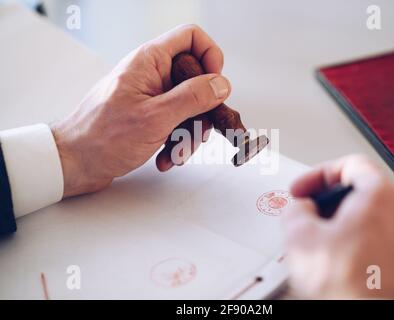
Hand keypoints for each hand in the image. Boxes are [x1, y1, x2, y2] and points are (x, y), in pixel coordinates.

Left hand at [51, 24, 230, 197]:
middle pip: (196, 80)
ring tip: (175, 153)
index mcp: (150, 61)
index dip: (210, 57)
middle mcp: (152, 74)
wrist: (75, 163)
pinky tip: (164, 158)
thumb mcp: (155, 118)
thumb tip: (221, 84)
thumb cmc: (101, 138)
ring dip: (189, 134)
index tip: (215, 86)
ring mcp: (151, 96)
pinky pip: (176, 123)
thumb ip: (192, 98)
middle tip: (196, 132)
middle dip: (201, 111)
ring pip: (189, 107)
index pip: (191, 37)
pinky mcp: (149, 115)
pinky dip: (176, 143)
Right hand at [282, 155, 393, 298]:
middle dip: (326, 205)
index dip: (318, 174)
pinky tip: (336, 268)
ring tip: (318, 248)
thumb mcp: (300, 239)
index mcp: (380, 196)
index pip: (350, 165)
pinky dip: (355, 249)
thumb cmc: (355, 289)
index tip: (302, 189)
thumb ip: (294, 211)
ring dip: (339, 229)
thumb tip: (298, 210)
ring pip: (367, 222)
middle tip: (307, 218)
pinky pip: (378, 246)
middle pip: (358, 195)